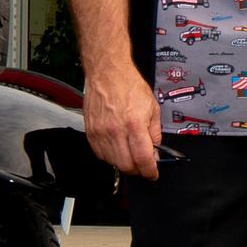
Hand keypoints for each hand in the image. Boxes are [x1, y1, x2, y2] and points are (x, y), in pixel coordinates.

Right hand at [81, 59, 162, 179]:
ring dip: (124, 163)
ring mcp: (100, 132)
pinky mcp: (91, 132)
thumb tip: (155, 152)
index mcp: (134, 124)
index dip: (150, 171)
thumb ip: (155, 133)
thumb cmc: (129, 85)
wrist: (107, 72)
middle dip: (138, 170)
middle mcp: (115, 130)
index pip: (143, 159)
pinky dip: (111, 156)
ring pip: (113, 162)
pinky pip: (100, 154)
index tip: (153, 173)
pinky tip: (117, 146)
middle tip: (143, 164)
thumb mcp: (152, 107)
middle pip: (127, 166)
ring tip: (130, 152)